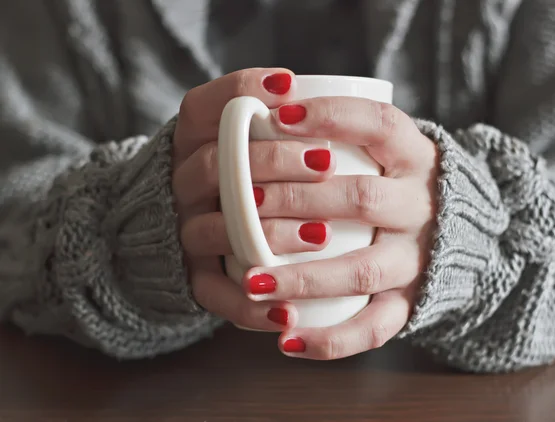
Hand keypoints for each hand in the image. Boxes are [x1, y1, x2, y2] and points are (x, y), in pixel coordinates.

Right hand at [173, 68, 336, 329]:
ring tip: (321, 235)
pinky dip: (251, 306)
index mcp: (189, 144)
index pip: (204, 107)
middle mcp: (179, 184)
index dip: (245, 90)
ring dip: (266, 233)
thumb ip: (254, 117)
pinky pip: (213, 294)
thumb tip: (299, 84)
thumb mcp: (230, 140)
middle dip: (272, 162)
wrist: (169, 231)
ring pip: (213, 231)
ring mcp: (182, 232)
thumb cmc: (227, 177)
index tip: (291, 85)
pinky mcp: (190, 278)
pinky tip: (289, 312)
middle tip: (325, 163)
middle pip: (216, 166)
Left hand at [242, 97, 438, 358]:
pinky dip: (331, 340)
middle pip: (362, 199)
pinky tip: (286, 340)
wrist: (455, 230)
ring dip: (304, 277)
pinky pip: (374, 328)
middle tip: (244, 203)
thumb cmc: (395, 180)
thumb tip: (271, 100)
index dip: (331, 116)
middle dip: (297, 200)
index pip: (379, 125)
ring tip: (252, 282)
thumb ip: (347, 127)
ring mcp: (417, 258)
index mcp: (416, 157)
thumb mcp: (388, 146)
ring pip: (362, 270)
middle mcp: (422, 206)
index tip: (279, 114)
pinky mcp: (409, 302)